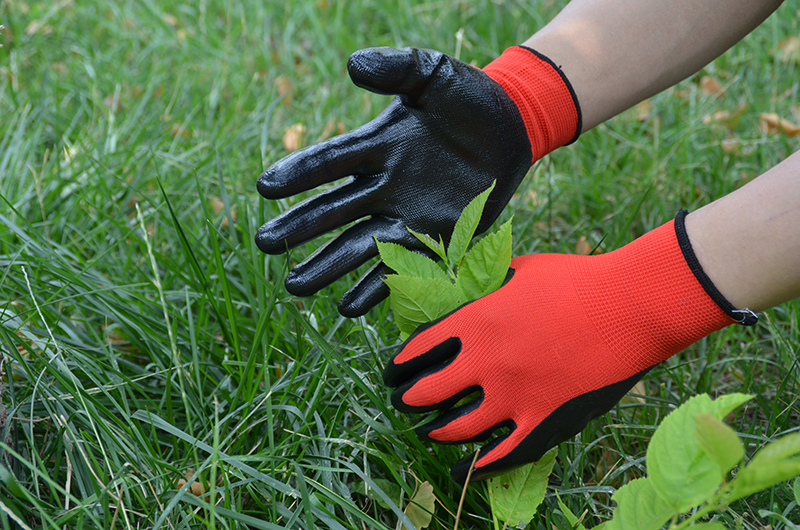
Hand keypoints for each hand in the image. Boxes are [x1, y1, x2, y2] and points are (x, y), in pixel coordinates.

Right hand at [256, 47, 553, 316]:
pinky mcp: (436, 238)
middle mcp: (383, 185)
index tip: (266, 187)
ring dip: (327, 266)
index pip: (331, 162)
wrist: (510, 128)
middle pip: (334, 211)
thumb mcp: (432, 75)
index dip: (300, 173)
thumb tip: (353, 64)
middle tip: (265, 244)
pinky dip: (377, 288)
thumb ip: (397, 69)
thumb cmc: (467, 98)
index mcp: (377, 146)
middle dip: (300, 228)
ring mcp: (407, 215)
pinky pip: (402, 267)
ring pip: (358, 246)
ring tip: (295, 287)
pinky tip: (349, 307)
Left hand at [383, 214, 744, 481]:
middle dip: (411, 397)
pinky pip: (504, 452)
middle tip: (403, 400)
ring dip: (439, 430)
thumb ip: (490, 282)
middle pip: (432, 390)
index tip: (393, 371)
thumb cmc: (577, 279)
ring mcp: (514, 395)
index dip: (402, 362)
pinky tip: (465, 469)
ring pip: (460, 425)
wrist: (629, 304)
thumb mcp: (521, 269)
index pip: (423, 348)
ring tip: (429, 431)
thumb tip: (473, 285)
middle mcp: (486, 362)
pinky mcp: (544, 419)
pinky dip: (480, 465)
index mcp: (476, 321)